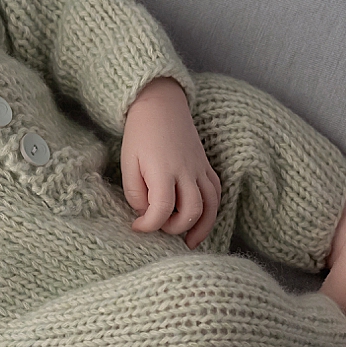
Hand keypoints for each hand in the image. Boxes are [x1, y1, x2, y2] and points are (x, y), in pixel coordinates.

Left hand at [121, 78, 220, 248]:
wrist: (160, 104)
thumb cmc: (140, 134)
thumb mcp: (128, 162)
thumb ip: (135, 193)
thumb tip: (146, 214)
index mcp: (162, 169)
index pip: (162, 209)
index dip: (148, 225)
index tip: (137, 226)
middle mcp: (186, 170)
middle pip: (193, 211)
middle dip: (176, 228)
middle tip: (160, 228)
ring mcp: (200, 168)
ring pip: (212, 204)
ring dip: (203, 227)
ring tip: (189, 242)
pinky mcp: (206, 165)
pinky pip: (217, 192)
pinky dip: (212, 209)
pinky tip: (201, 220)